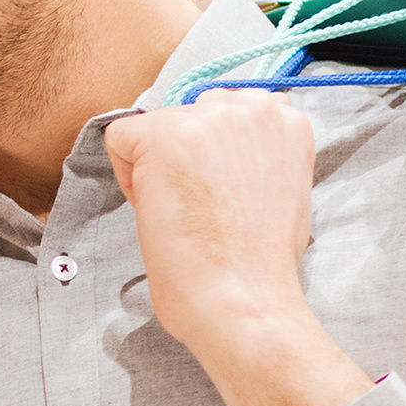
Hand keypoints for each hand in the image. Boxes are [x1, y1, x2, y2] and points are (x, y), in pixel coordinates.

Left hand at [102, 91, 370, 405]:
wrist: (244, 300)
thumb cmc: (259, 264)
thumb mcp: (280, 188)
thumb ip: (256, 154)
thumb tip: (218, 150)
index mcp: (286, 119)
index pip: (226, 113)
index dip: (214, 159)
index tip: (225, 199)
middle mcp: (253, 105)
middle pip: (189, 113)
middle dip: (184, 155)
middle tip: (202, 208)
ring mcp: (207, 116)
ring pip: (154, 127)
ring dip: (156, 166)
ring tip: (185, 212)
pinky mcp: (164, 134)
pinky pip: (119, 139)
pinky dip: (127, 179)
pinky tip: (160, 212)